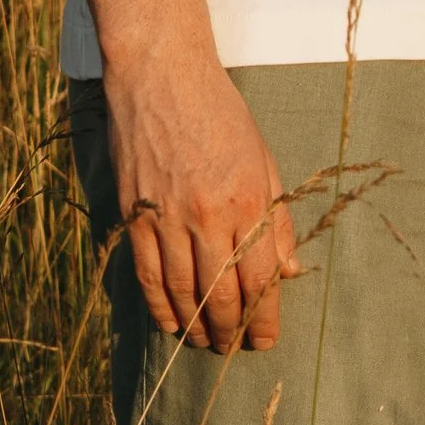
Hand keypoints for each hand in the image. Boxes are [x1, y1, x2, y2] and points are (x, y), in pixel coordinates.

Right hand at [103, 38, 299, 352]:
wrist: (162, 75)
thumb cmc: (220, 112)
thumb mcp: (263, 158)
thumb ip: (277, 219)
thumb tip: (290, 271)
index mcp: (247, 201)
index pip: (259, 279)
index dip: (263, 318)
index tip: (265, 340)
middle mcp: (207, 217)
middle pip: (220, 295)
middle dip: (231, 332)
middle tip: (235, 349)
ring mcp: (166, 218)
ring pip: (182, 293)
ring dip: (196, 326)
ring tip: (207, 343)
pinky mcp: (134, 215)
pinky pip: (147, 275)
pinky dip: (159, 306)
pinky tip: (171, 323)